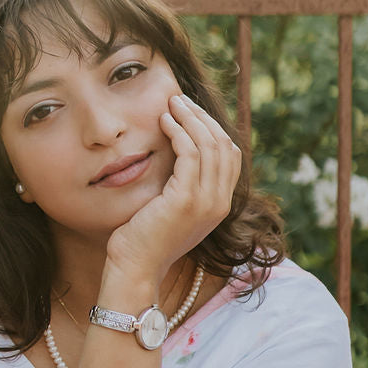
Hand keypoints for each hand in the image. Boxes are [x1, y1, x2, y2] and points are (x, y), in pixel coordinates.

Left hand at [105, 93, 241, 281]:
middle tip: (179, 100)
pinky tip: (164, 122)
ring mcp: (206, 202)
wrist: (135, 267)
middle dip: (202, 117)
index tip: (190, 112)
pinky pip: (190, 153)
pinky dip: (179, 132)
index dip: (213, 128)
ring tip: (171, 104)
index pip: (231, 155)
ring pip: (209, 144)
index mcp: (220, 204)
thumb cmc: (146, 237)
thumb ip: (185, 184)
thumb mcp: (174, 207)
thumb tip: (180, 149)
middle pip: (224, 144)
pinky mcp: (186, 199)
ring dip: (190, 118)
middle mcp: (220, 203)